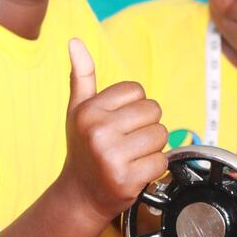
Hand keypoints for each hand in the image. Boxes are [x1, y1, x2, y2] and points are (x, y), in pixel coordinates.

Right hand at [60, 39, 168, 220]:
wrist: (80, 195)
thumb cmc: (83, 148)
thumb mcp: (78, 110)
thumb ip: (81, 75)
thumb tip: (75, 41)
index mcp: (88, 110)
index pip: (136, 90)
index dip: (133, 106)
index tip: (118, 122)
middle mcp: (97, 131)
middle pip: (153, 111)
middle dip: (146, 126)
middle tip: (126, 141)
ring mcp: (111, 156)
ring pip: (161, 135)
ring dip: (152, 147)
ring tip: (130, 156)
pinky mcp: (126, 179)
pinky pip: (161, 161)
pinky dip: (153, 168)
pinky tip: (134, 171)